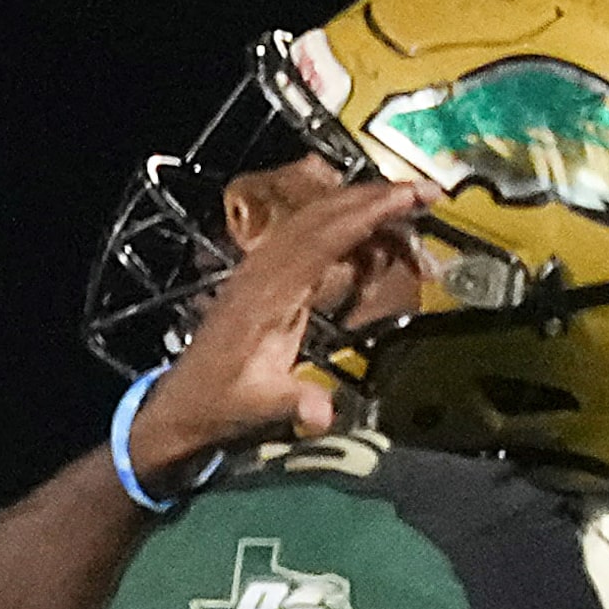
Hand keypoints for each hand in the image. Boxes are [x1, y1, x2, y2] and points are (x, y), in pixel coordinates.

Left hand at [132, 178, 439, 467]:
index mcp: (265, 293)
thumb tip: (323, 414)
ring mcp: (262, 271)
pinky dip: (347, 236)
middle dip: (374, 198)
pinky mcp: (267, 280)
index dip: (366, 212)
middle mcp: (262, 271)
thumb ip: (294, 404)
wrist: (182, 405)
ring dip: (362, 211)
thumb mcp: (257, 407)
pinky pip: (311, 242)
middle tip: (426, 194)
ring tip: (411, 214)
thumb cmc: (217, 404)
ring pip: (316, 222)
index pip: (322, 236)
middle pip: (322, 216)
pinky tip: (376, 249)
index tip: (407, 196)